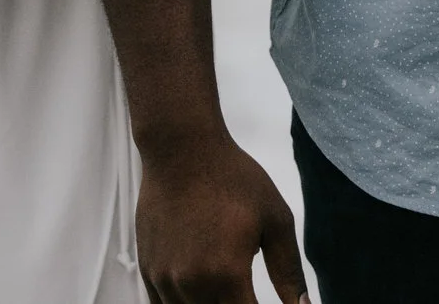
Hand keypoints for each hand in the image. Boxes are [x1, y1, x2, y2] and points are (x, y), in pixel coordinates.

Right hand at [136, 134, 307, 303]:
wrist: (180, 149)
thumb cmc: (231, 178)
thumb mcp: (275, 220)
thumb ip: (289, 272)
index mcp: (227, 275)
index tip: (265, 302)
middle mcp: (192, 285)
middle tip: (246, 292)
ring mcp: (165, 280)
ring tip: (226, 289)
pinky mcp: (149, 270)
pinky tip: (201, 292)